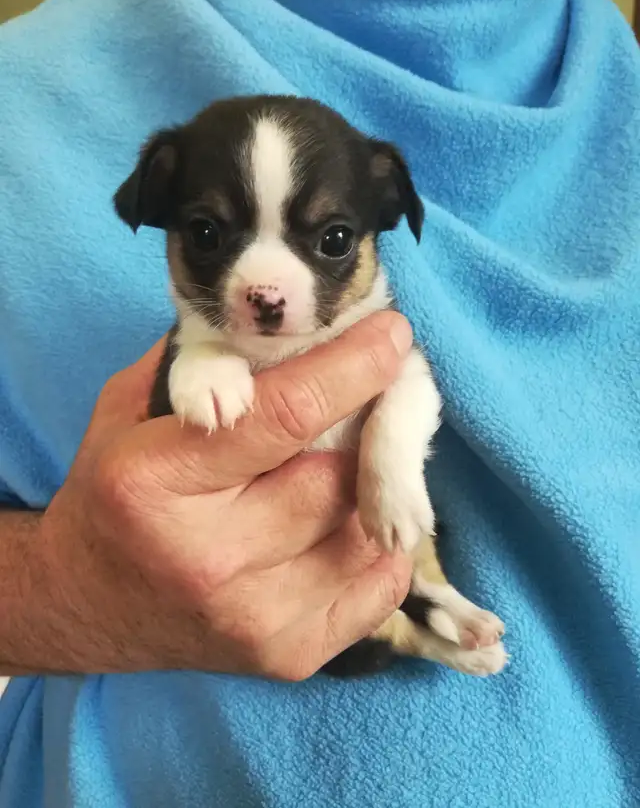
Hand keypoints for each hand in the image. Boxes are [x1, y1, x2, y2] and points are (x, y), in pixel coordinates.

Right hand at [35, 311, 412, 679]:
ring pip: (365, 534)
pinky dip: (380, 546)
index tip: (391, 335)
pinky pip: (379, 588)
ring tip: (353, 464)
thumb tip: (297, 324)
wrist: (82, 604)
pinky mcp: (287, 656)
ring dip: (373, 490)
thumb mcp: (132, 409)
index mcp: (157, 481)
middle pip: (336, 479)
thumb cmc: (111, 493)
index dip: (352, 368)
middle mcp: (207, 558)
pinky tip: (350, 522)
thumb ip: (203, 364)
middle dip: (367, 431)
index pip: (284, 415)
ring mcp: (253, 617)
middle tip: (373, 403)